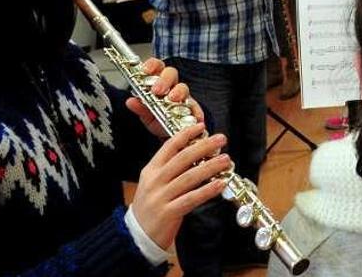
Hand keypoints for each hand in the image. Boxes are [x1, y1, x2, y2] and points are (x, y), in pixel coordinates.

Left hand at [125, 58, 203, 137]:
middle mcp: (172, 86)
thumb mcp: (146, 115)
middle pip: (171, 73)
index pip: (156, 67)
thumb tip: (130, 101)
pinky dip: (195, 111)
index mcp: (159, 82)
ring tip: (172, 99)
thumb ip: (140, 108)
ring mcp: (184, 96)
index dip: (152, 65)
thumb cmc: (159, 119)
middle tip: (157, 90)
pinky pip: (196, 107)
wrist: (170, 134)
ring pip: (183, 87)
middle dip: (164, 80)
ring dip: (178, 92)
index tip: (146, 70)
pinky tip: (194, 116)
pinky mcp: (193, 108)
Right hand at [130, 122, 230, 249]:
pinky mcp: (168, 213)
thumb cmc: (151, 207)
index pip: (168, 147)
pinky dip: (207, 190)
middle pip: (182, 159)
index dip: (186, 135)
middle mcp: (155, 181)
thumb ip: (171, 169)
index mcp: (151, 170)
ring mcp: (160, 197)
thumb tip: (197, 154)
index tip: (201, 126)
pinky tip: (220, 184)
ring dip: (210, 167)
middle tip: (221, 139)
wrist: (136, 235)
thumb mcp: (155, 183)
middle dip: (203, 147)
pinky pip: (191, 199)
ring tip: (226, 160)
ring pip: (189, 177)